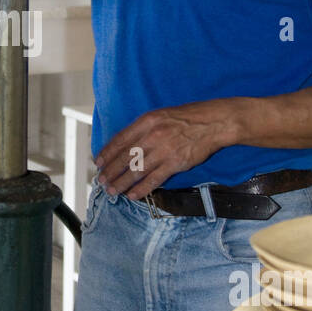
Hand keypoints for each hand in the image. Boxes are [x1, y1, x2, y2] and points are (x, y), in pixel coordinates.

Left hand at [95, 100, 238, 198]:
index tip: (99, 162)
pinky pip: (154, 179)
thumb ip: (142, 129)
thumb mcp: (160, 115)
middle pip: (125, 157)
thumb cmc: (187, 118)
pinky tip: (132, 195)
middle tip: (101, 180)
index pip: (120, 140)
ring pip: (136, 170)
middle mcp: (152, 135)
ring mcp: (164, 150)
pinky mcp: (175, 163)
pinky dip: (142, 189)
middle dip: (110, 171)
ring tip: (112, 191)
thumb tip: (124, 144)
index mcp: (147, 121)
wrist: (213, 122)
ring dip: (122, 182)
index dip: (107, 153)